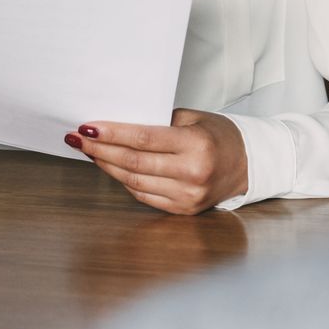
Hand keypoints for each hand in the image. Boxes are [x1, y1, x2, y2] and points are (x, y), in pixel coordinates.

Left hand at [65, 109, 247, 214]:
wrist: (249, 164)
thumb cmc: (219, 135)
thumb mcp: (193, 118)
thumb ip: (158, 121)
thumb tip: (116, 124)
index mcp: (196, 145)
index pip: (144, 139)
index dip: (112, 134)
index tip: (87, 128)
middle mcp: (193, 173)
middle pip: (134, 162)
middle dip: (101, 150)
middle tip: (79, 139)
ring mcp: (188, 196)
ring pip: (135, 182)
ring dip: (108, 166)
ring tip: (90, 152)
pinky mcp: (184, 210)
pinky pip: (144, 196)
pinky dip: (124, 182)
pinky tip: (112, 168)